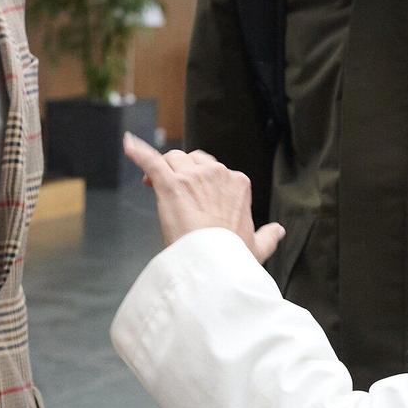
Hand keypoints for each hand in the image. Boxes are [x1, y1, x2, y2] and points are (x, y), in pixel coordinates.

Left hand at [122, 133, 284, 262]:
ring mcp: (193, 177)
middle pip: (192, 160)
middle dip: (181, 171)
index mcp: (238, 183)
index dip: (199, 182)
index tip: (191, 197)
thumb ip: (268, 236)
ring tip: (151, 184)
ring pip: (172, 159)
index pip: (214, 171)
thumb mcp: (257, 247)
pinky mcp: (170, 184)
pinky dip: (137, 151)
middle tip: (171, 191)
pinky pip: (151, 160)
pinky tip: (127, 143)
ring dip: (163, 169)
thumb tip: (279, 231)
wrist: (214, 265)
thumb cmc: (234, 257)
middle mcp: (217, 173)